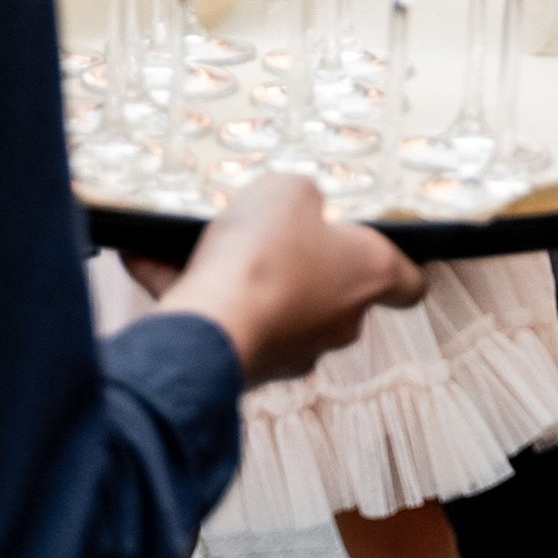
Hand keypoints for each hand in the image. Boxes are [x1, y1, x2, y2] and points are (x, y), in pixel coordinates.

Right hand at [158, 175, 423, 385]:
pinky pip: (221, 320)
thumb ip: (302, 196)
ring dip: (239, 277)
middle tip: (271, 229)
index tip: (385, 246)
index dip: (401, 261)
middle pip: (333, 291)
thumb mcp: (289, 190)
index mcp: (369, 275)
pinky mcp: (244, 367)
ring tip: (192, 240)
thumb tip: (298, 206)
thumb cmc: (265, 255)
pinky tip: (148, 258)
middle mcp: (338, 322)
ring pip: (271, 306)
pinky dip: (190, 293)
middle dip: (302, 260)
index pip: (410, 282)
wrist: (208, 329)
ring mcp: (292, 351)